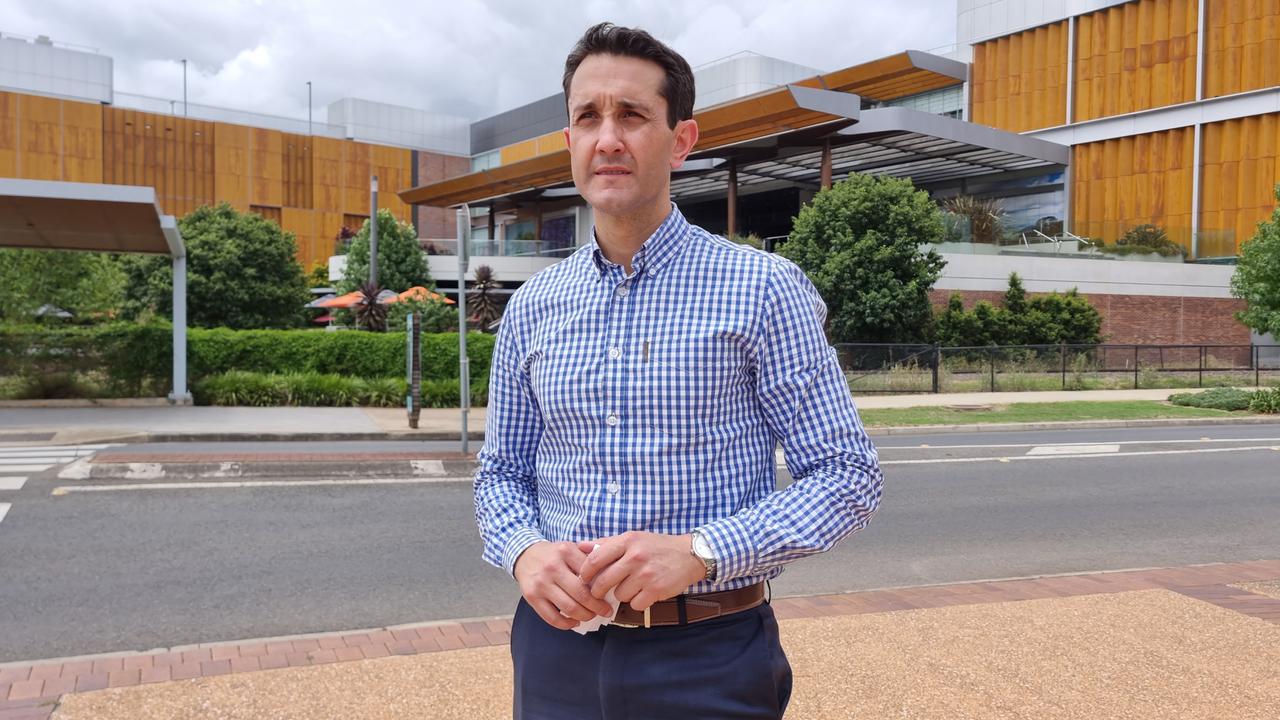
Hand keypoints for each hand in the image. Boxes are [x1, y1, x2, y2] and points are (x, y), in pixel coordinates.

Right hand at [514, 541, 616, 629]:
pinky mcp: (532, 597)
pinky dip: (566, 624)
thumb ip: (588, 556)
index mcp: (565, 551)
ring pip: (569, 608)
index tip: (610, 595)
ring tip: (591, 616)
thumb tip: (609, 571)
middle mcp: (552, 567)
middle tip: (605, 611)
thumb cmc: (553, 554)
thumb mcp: (569, 547)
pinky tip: (574, 622)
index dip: (603, 587)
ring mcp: (541, 584)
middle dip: (597, 607)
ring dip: (584, 616)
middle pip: (581, 594)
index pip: (590, 573)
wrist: (524, 555)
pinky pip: (552, 618)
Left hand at [576, 531, 706, 611]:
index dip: (585, 573)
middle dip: (598, 590)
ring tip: (633, 586)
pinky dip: (638, 602)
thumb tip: (580, 546)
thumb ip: (606, 543)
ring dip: (623, 594)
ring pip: (619, 595)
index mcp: (627, 541)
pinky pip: (635, 604)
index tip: (584, 579)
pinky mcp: (656, 589)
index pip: (595, 559)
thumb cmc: (656, 547)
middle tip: (601, 592)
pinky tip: (644, 593)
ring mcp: (646, 574)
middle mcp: (635, 556)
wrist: (689, 555)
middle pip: (603, 581)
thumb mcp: (633, 538)